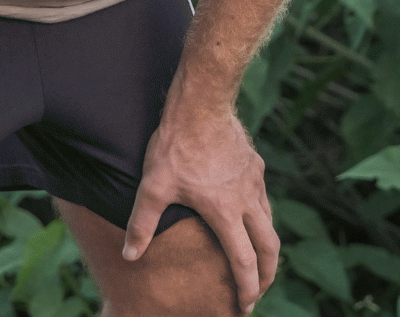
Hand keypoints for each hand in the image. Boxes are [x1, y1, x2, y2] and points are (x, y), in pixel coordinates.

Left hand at [121, 105, 278, 312]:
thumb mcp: (153, 186)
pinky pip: (262, 197)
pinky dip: (260, 216)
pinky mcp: (254, 164)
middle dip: (268, 275)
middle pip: (269, 248)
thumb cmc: (176, 145)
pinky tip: (248, 213)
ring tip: (256, 258)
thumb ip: (142, 224)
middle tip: (260, 290)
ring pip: (269, 221)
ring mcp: (254, 181)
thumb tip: (130, 256)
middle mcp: (247, 200)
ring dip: (265, 245)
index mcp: (225, 213)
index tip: (245, 306)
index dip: (247, 289)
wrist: (201, 103)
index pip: (244, 262)